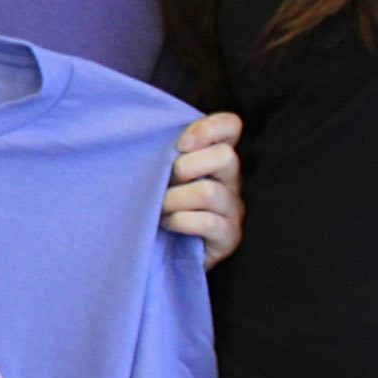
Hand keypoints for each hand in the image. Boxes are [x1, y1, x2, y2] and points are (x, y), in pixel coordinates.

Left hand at [162, 112, 243, 267]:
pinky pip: (209, 223)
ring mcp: (233, 209)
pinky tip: (167, 224)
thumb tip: (144, 134)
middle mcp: (231, 179)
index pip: (230, 126)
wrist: (159, 251)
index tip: (180, 143)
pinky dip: (181, 221)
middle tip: (162, 182)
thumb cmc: (156, 203)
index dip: (209, 128)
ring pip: (210, 192)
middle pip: (226, 156)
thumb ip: (161, 151)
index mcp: (215, 156)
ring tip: (158, 207)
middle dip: (184, 167)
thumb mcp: (159, 172)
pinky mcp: (229, 237)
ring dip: (174, 199)